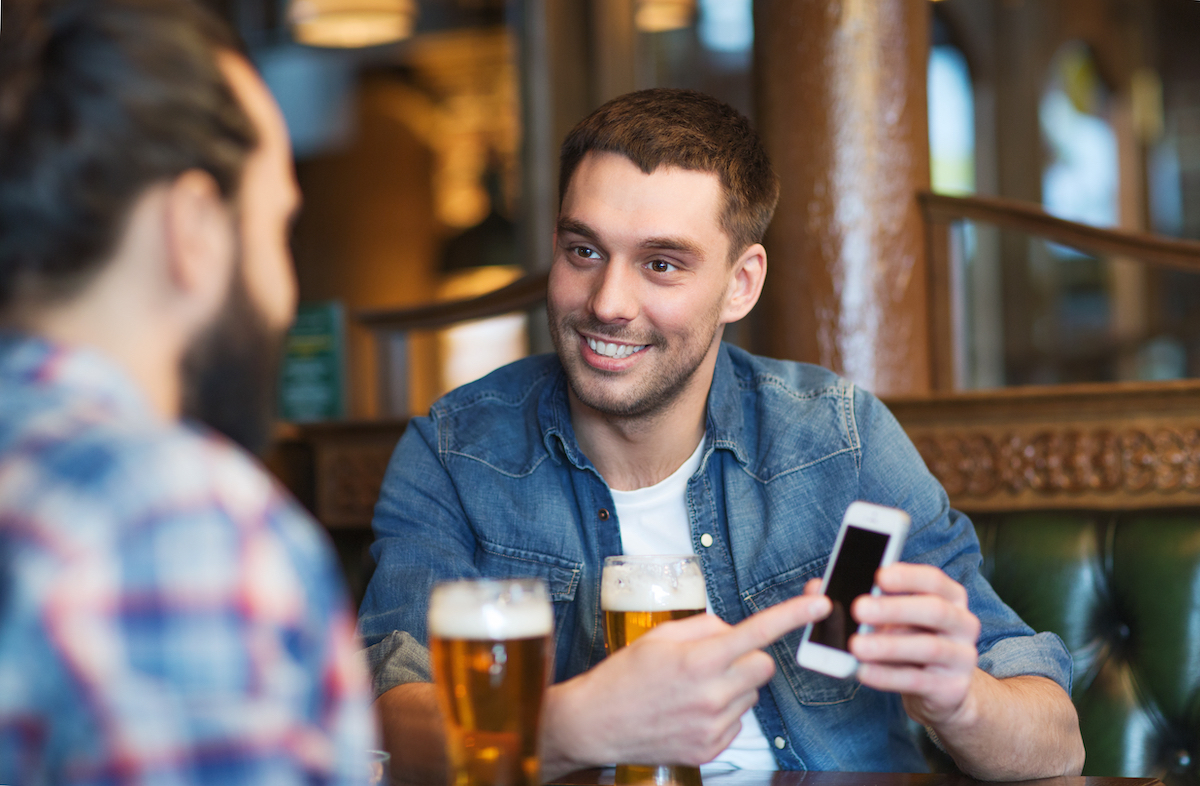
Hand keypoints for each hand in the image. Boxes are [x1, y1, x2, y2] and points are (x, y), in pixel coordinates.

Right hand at [541, 594, 830, 773]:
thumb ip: (705, 627)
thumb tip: (733, 631)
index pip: (756, 632)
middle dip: (748, 657)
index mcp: (698, 660)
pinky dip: (723, 712)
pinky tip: (691, 710)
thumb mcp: (660, 636)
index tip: (819, 604)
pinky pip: (738, 722)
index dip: (792, 616)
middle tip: (715, 659)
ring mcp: (713, 726)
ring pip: (752, 695)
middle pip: (763, 667)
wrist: (597, 724)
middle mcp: (711, 695)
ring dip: (734, 686)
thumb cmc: (624, 676)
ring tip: (693, 688)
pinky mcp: (711, 749)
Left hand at [843, 563, 981, 726]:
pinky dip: (886, 676)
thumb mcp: (890, 617)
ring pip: (927, 647)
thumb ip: (857, 597)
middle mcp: (963, 623)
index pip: (933, 580)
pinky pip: (917, 680)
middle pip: (934, 610)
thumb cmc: (908, 638)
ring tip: (855, 645)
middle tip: (858, 608)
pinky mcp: (952, 688)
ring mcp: (962, 657)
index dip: (908, 576)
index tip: (879, 575)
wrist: (940, 689)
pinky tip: (862, 672)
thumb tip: (816, 588)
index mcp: (950, 597)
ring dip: (888, 645)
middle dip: (894, 608)